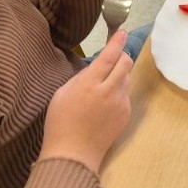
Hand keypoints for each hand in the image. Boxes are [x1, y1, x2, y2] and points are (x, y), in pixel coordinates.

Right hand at [40, 31, 132, 174]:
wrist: (73, 154)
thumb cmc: (60, 123)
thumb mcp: (62, 94)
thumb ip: (81, 77)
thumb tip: (96, 67)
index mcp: (89, 84)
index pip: (109, 56)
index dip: (117, 42)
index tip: (122, 32)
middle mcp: (109, 91)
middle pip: (126, 63)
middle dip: (122, 56)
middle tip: (114, 57)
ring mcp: (120, 103)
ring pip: (127, 79)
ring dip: (119, 76)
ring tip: (103, 87)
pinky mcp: (126, 114)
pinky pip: (125, 95)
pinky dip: (118, 93)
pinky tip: (104, 104)